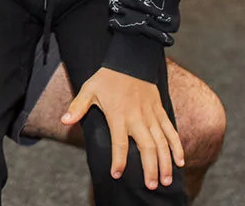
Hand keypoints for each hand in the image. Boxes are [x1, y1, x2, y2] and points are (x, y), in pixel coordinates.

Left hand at [62, 67, 183, 190]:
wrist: (130, 59)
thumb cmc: (107, 77)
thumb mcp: (89, 89)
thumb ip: (78, 107)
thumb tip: (64, 121)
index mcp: (118, 115)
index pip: (119, 143)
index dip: (119, 160)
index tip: (117, 174)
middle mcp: (137, 118)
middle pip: (147, 147)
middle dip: (150, 168)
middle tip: (151, 186)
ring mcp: (151, 115)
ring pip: (161, 142)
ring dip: (165, 162)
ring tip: (166, 180)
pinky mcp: (160, 110)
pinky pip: (170, 130)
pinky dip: (177, 146)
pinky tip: (180, 161)